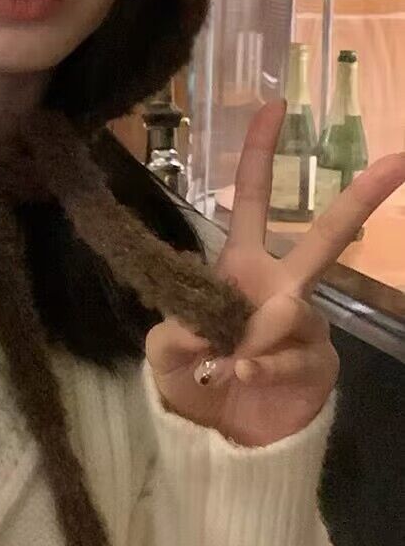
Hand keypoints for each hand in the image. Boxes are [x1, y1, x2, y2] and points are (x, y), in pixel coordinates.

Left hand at [147, 100, 404, 446]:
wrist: (216, 439)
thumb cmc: (189, 381)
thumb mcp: (165, 348)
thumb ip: (180, 328)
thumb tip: (223, 330)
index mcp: (241, 267)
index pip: (253, 200)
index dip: (259, 153)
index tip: (274, 106)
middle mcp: (282, 287)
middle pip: (326, 236)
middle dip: (361, 198)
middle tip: (400, 161)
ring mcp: (306, 326)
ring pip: (294, 309)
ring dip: (255, 336)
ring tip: (227, 361)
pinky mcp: (320, 366)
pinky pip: (297, 355)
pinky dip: (263, 367)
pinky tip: (241, 374)